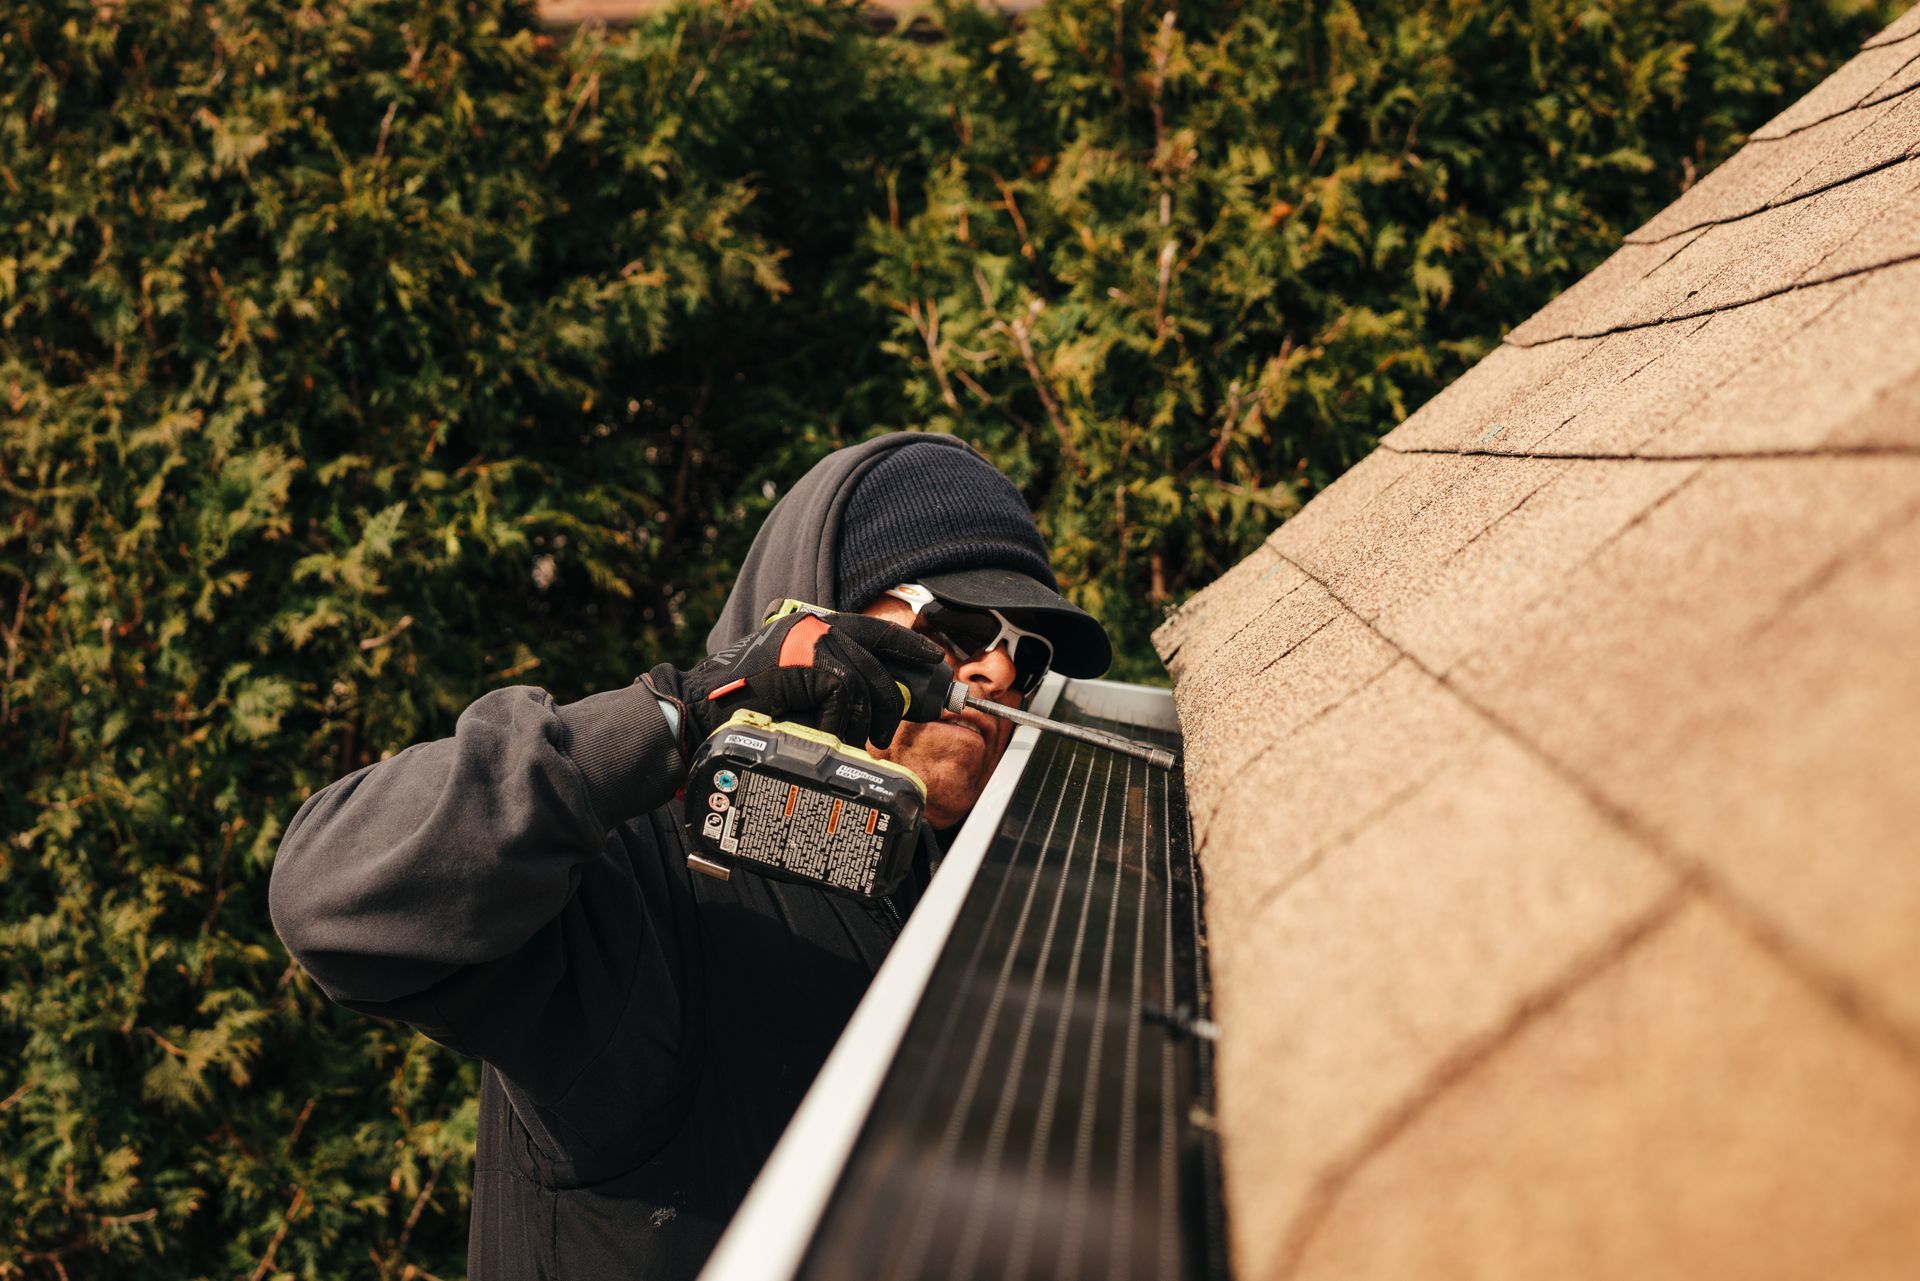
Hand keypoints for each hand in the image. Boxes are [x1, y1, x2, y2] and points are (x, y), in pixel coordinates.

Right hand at [673, 609, 944, 750]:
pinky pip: (849, 696)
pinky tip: (823, 733)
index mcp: (811, 627)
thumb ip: (830, 681)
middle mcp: (815, 626)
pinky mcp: (811, 661)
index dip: (908, 645)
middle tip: (885, 735)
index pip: (875, 629)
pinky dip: (841, 722)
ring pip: (869, 685)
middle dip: (894, 704)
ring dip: (863, 723)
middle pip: (881, 664)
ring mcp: (813, 640)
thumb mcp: (794, 684)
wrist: (699, 710)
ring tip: (853, 744)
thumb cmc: (742, 706)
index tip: (933, 660)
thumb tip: (881, 701)